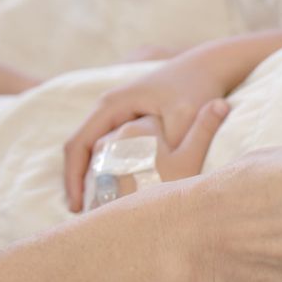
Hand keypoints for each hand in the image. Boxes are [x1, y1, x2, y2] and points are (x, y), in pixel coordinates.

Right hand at [65, 46, 250, 211]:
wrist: (208, 67)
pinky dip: (107, 170)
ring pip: (93, 150)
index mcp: (112, 105)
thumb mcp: (186, 115)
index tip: (76, 206)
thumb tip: (157, 174)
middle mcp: (109, 107)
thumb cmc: (197, 88)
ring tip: (96, 209)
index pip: (78, 144)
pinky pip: (109, 147)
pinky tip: (117, 192)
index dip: (73, 178)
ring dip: (91, 178)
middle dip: (78, 182)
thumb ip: (171, 143)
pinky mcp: (130, 119)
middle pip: (80, 149)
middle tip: (83, 214)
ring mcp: (118, 112)